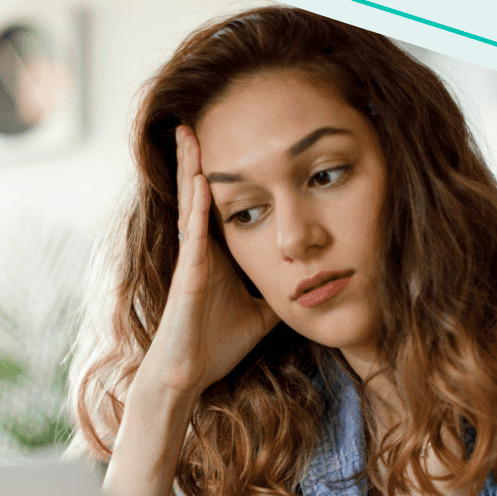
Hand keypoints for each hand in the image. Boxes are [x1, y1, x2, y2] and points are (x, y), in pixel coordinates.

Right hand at [142, 125, 279, 396]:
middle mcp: (199, 251)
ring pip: (190, 204)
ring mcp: (191, 260)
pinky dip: (197, 207)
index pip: (219, 203)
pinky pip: (192, 235)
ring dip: (190, 168)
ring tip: (189, 133)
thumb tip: (309, 281)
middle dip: (197, 157)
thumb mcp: (261, 313)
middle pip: (198, 193)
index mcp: (214, 254)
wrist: (188, 377)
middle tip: (197, 118)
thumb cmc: (215, 347)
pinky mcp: (187, 275)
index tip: (227, 140)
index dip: (220, 172)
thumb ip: (277, 291)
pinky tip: (201, 181)